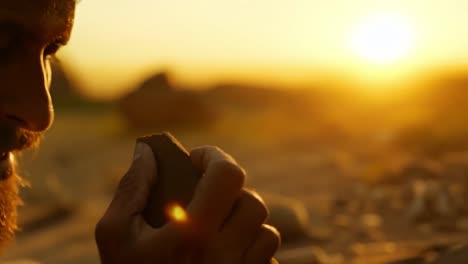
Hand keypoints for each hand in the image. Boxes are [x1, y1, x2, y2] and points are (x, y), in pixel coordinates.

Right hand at [95, 143, 280, 263]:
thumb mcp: (114, 235)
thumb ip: (131, 188)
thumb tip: (146, 151)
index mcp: (191, 235)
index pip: (228, 175)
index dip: (215, 157)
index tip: (198, 160)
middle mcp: (224, 256)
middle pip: (252, 201)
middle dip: (230, 194)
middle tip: (207, 198)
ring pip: (267, 231)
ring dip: (244, 225)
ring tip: (216, 231)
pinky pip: (270, 260)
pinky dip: (253, 251)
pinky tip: (226, 256)